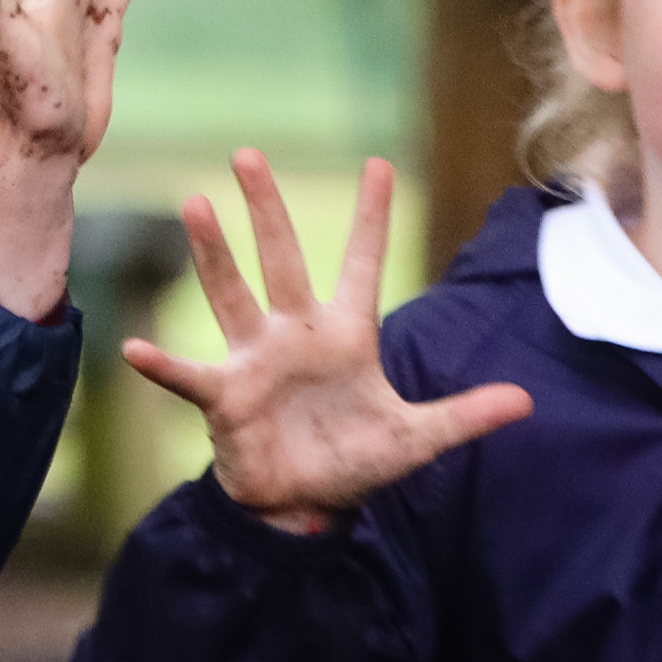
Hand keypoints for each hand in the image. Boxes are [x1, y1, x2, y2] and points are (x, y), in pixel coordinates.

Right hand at [125, 151, 531, 528]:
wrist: (303, 506)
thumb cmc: (353, 462)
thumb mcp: (417, 439)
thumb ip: (464, 415)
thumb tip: (526, 401)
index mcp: (346, 336)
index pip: (360, 265)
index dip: (369, 219)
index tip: (378, 165)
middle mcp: (295, 336)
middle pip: (281, 260)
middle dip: (266, 209)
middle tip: (248, 155)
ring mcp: (255, 362)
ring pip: (232, 295)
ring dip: (213, 254)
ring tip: (196, 205)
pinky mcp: (225, 398)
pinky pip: (189, 377)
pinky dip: (162, 366)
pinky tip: (135, 349)